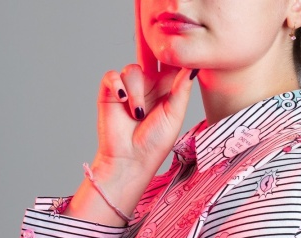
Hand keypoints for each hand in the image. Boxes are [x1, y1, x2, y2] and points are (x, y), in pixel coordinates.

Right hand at [63, 0, 197, 224]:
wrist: (130, 160)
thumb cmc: (154, 142)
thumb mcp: (175, 113)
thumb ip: (180, 88)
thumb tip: (191, 65)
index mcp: (165, 87)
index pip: (170, 60)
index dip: (172, 43)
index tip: (175, 23)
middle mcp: (147, 83)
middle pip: (149, 53)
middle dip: (148, 34)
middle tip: (144, 4)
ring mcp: (128, 86)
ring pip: (134, 68)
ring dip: (138, 92)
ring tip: (139, 113)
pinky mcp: (110, 90)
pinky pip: (115, 76)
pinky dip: (120, 89)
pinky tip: (124, 103)